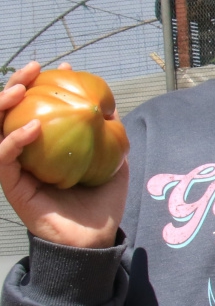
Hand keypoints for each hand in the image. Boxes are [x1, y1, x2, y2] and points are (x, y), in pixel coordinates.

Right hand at [0, 61, 127, 248]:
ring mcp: (16, 168)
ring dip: (1, 105)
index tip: (60, 66)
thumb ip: (110, 138)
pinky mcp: (12, 185)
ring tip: (19, 89)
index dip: (42, 85)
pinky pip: (4, 158)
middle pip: (8, 112)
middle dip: (14, 84)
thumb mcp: (111, 164)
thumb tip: (112, 108)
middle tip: (32, 70)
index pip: (35, 108)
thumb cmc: (100, 204)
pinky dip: (14, 139)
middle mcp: (25, 153)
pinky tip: (32, 127)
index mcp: (44, 146)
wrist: (94, 239)